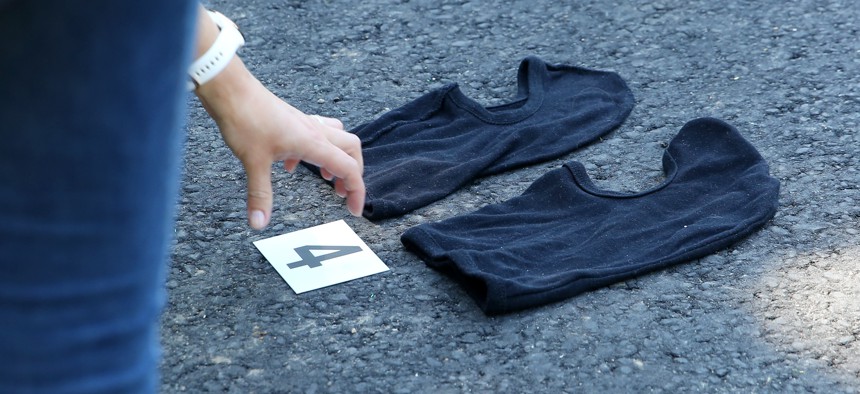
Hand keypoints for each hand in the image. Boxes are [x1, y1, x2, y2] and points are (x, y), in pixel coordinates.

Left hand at [196, 60, 364, 229]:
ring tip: (326, 178)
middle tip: (342, 193)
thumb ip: (259, 195)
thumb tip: (259, 223)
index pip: (349, 168)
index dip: (356, 191)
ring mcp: (305, 123)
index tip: (354, 210)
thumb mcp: (253, 162)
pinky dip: (314, 151)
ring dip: (338, 158)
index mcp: (313, 142)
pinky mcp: (292, 120)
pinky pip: (316, 133)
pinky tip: (293, 163)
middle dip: (353, 173)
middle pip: (352, 149)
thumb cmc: (245, 118)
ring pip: (337, 138)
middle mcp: (315, 131)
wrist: (231, 89)